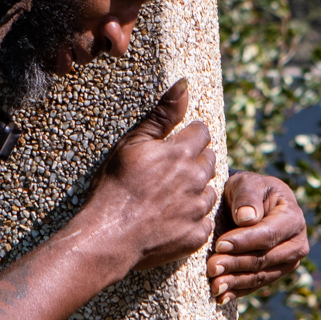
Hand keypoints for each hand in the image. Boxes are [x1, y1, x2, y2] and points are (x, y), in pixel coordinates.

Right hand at [85, 78, 220, 272]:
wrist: (110, 236)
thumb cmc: (115, 187)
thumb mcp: (133, 144)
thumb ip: (162, 114)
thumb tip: (184, 84)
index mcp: (181, 153)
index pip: (202, 133)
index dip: (189, 136)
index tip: (176, 144)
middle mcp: (197, 179)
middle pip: (210, 160)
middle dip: (195, 161)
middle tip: (171, 171)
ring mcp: (199, 209)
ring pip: (210, 191)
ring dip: (197, 190)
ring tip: (170, 197)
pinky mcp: (197, 234)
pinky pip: (204, 220)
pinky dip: (193, 218)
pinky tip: (172, 219)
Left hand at [207, 171, 307, 304]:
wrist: (247, 203)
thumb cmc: (247, 190)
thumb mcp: (246, 183)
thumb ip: (247, 196)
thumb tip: (247, 218)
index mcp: (293, 217)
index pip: (268, 234)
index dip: (244, 241)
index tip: (220, 244)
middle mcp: (297, 243)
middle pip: (265, 258)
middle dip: (236, 264)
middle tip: (212, 268)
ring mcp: (288, 261)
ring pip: (261, 275)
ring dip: (236, 282)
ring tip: (214, 285)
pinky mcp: (276, 273)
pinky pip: (257, 285)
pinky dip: (238, 291)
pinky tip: (220, 296)